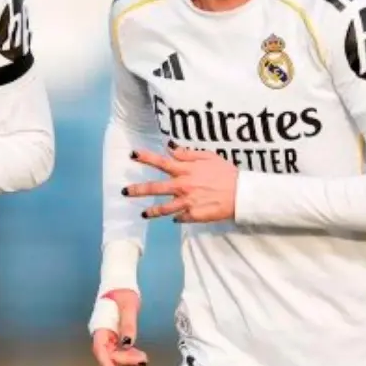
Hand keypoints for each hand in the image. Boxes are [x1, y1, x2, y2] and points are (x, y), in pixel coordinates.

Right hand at [91, 289, 147, 365]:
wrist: (121, 282)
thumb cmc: (123, 291)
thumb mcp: (129, 306)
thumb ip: (128, 324)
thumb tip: (127, 344)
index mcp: (100, 325)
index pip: (100, 348)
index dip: (105, 362)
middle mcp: (101, 332)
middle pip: (109, 353)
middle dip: (124, 360)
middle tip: (142, 360)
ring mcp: (107, 334)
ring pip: (114, 352)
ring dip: (127, 358)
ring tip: (144, 358)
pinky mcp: (114, 334)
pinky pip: (119, 347)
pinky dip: (129, 352)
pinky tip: (139, 354)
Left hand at [124, 143, 238, 222]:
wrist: (241, 194)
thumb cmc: (226, 173)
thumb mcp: (208, 157)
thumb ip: (187, 154)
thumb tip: (170, 148)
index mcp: (186, 171)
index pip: (161, 162)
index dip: (145, 158)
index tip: (132, 155)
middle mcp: (183, 187)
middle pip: (155, 188)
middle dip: (137, 189)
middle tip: (124, 191)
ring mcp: (187, 203)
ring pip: (163, 208)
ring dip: (152, 211)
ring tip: (143, 213)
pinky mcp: (193, 216)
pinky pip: (180, 217)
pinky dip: (176, 217)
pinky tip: (174, 217)